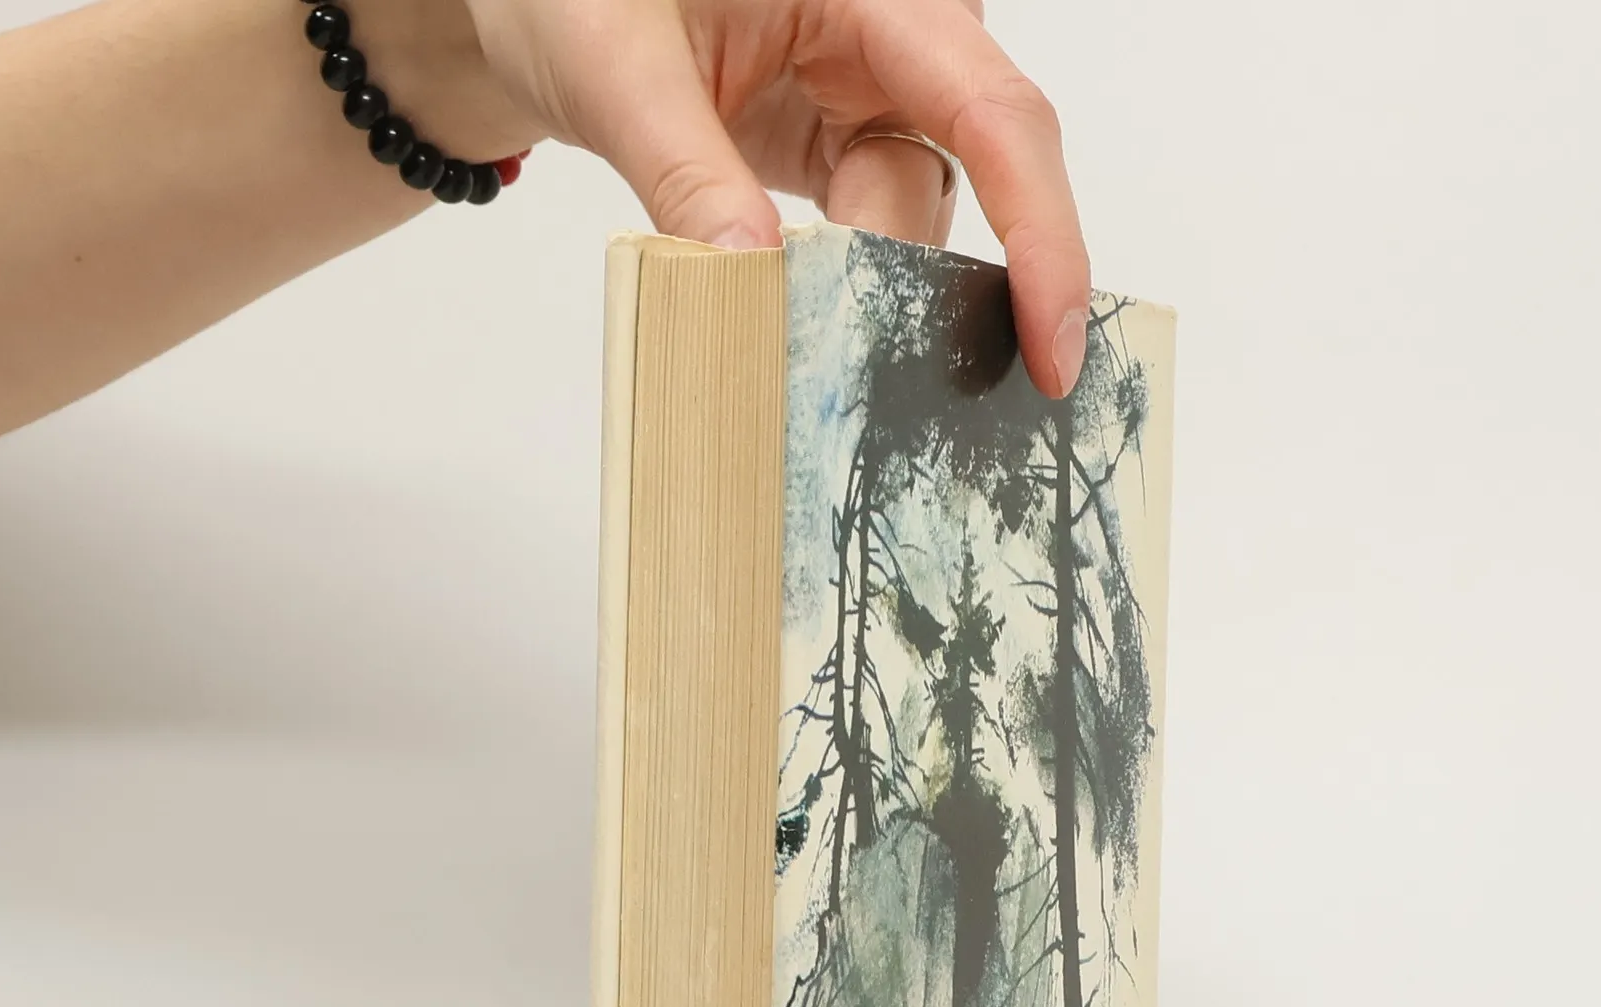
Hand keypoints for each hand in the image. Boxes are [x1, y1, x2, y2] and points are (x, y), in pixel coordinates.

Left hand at [458, 0, 1090, 395]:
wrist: (549, 5)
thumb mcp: (615, 64)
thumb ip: (685, 171)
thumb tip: (752, 281)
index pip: (994, 113)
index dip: (1041, 231)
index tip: (1051, 338)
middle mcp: (897, 40)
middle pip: (973, 177)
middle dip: (925, 280)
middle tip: (872, 375)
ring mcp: (872, 100)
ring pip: (913, 224)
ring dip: (863, 292)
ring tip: (793, 336)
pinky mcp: (840, 153)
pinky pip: (872, 239)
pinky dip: (839, 293)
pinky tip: (800, 326)